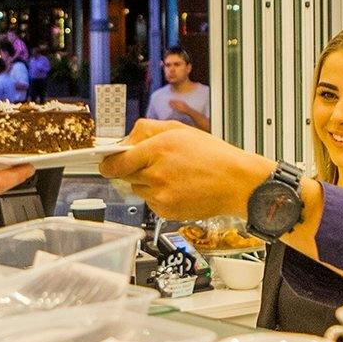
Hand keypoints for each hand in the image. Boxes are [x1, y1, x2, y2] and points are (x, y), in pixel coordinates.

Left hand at [99, 120, 271, 220]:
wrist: (237, 183)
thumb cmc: (213, 156)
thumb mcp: (179, 130)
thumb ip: (146, 130)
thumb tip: (124, 140)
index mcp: (157, 150)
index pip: (115, 162)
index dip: (107, 164)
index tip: (105, 163)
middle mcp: (155, 175)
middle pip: (124, 176)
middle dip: (132, 170)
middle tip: (152, 165)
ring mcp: (160, 196)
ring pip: (137, 190)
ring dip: (147, 183)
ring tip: (173, 175)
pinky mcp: (166, 212)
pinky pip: (151, 202)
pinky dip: (159, 196)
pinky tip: (178, 188)